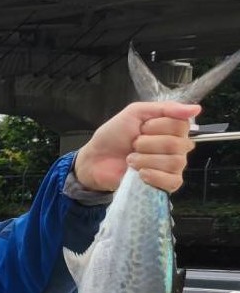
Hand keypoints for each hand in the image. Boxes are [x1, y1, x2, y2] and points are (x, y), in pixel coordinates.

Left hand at [72, 101, 200, 193]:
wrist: (96, 159)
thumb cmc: (115, 135)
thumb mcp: (135, 113)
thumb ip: (164, 108)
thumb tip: (196, 108)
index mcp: (174, 128)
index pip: (181, 125)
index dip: (157, 127)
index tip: (141, 128)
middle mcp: (178, 147)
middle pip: (177, 145)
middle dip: (147, 144)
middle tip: (133, 145)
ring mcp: (174, 166)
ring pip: (175, 162)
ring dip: (146, 160)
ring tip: (131, 159)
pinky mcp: (166, 184)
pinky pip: (174, 181)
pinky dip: (155, 176)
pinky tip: (140, 173)